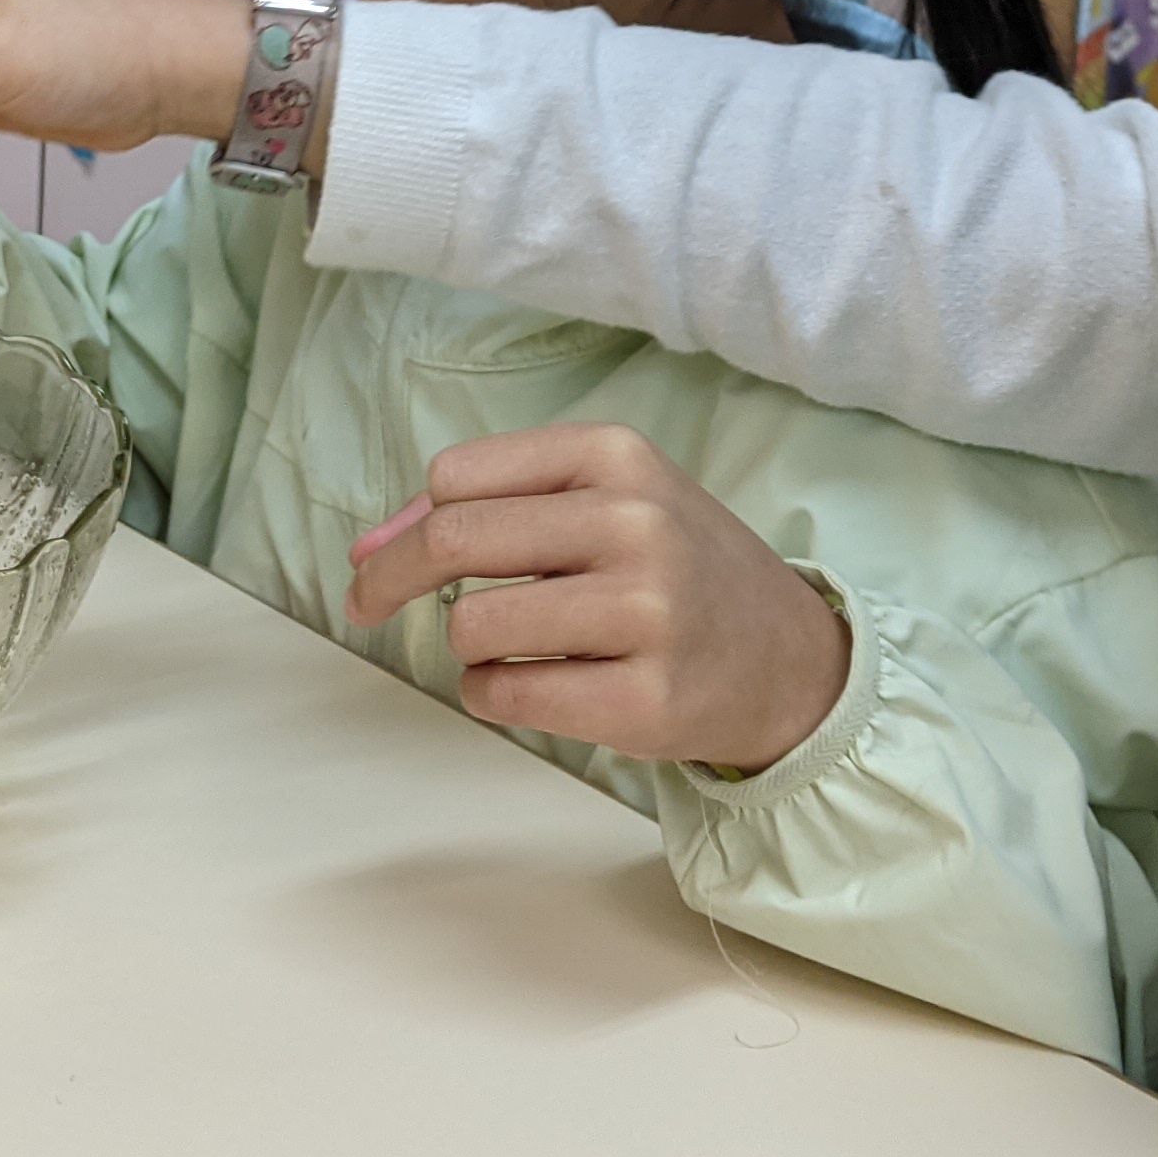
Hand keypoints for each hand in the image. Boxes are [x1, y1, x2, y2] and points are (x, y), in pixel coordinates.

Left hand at [340, 424, 851, 772]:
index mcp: (616, 456)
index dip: (405, 525)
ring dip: (468, 648)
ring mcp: (646, 612)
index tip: (383, 559)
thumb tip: (367, 550)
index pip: (455, 477)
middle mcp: (635, 522)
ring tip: (515, 649)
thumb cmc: (675, 572)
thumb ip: (486, 508)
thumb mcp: (603, 502)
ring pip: (473, 627)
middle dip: (390, 580)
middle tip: (367, 606)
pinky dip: (493, 696)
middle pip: (454, 542)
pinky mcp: (644, 700)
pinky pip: (506, 697)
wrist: (790, 660)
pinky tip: (536, 686)